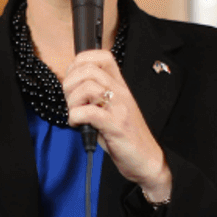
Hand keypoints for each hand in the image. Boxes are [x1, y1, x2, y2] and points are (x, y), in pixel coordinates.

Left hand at [63, 49, 170, 200]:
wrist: (147, 159)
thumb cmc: (126, 136)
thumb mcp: (111, 109)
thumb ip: (95, 96)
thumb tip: (70, 88)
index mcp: (119, 86)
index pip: (101, 57)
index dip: (80, 63)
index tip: (73, 81)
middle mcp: (120, 93)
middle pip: (88, 70)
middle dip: (70, 84)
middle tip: (71, 101)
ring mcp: (119, 108)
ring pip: (87, 88)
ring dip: (72, 102)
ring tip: (75, 114)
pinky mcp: (115, 125)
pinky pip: (88, 112)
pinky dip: (75, 117)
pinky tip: (78, 124)